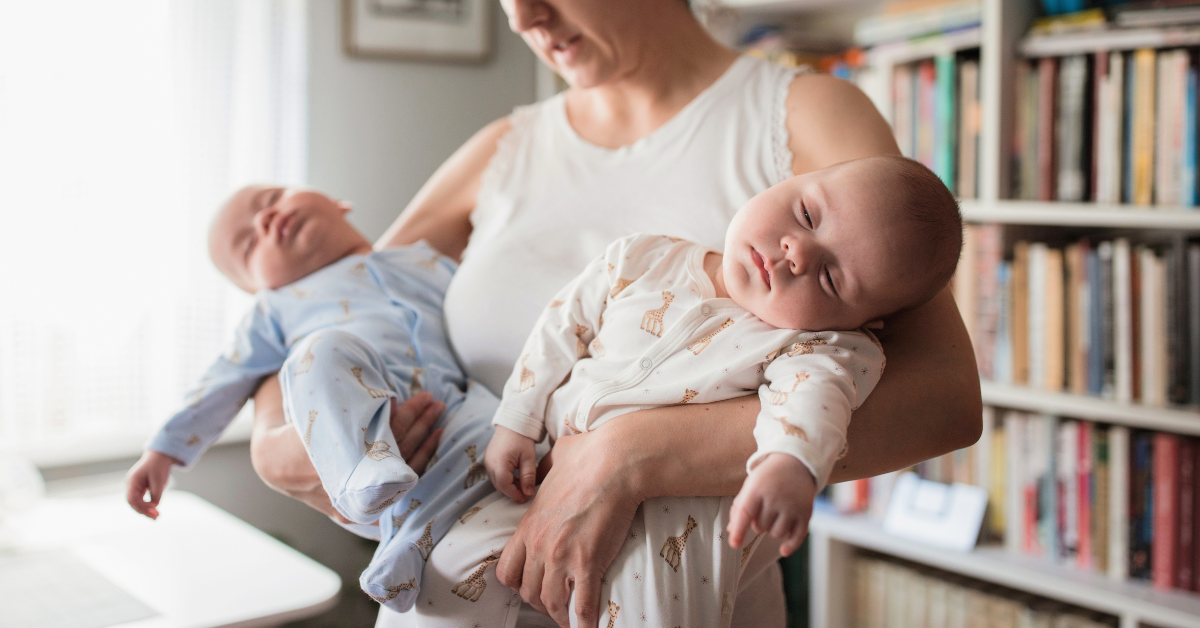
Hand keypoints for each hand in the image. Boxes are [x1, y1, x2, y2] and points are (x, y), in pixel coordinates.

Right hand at [125, 450, 180, 518]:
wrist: (159, 456)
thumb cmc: (158, 465)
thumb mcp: (160, 479)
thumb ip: (156, 493)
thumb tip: (154, 507)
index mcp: (132, 481)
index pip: (131, 499)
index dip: (141, 506)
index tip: (153, 509)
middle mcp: (131, 485)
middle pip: (133, 503)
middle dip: (144, 511)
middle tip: (156, 517)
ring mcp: (134, 487)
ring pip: (136, 502)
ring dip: (145, 510)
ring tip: (156, 516)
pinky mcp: (140, 488)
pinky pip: (141, 499)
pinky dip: (147, 505)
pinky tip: (155, 510)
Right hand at [250, 374, 443, 522]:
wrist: (273, 464)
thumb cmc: (295, 429)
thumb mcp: (313, 409)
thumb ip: (346, 405)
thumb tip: (388, 397)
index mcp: (326, 462)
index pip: (378, 438)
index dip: (404, 416)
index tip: (420, 397)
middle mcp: (339, 487)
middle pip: (391, 454)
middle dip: (418, 424)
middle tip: (434, 402)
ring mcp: (349, 503)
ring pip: (398, 473)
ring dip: (424, 442)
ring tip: (437, 416)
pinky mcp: (357, 511)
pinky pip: (396, 488)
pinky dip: (417, 462)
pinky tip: (432, 442)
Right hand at [484, 425, 537, 501]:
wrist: (512, 424)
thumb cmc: (522, 439)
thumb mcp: (529, 458)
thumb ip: (528, 476)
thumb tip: (529, 493)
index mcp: (499, 462)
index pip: (504, 485)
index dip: (514, 494)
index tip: (525, 498)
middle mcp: (489, 463)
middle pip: (499, 485)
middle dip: (512, 491)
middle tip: (526, 493)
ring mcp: (487, 462)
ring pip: (497, 481)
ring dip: (509, 485)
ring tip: (522, 484)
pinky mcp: (488, 460)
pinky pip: (495, 475)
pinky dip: (505, 479)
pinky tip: (516, 477)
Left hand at [496, 431, 642, 627]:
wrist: (616, 460)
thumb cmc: (589, 455)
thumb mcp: (554, 458)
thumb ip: (543, 468)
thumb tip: (546, 466)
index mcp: (529, 524)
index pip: (507, 570)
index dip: (519, 583)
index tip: (533, 584)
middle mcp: (539, 544)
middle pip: (528, 591)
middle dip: (540, 602)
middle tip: (556, 602)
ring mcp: (562, 555)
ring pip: (550, 602)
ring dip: (560, 614)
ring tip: (571, 617)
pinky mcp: (588, 562)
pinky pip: (582, 605)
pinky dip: (584, 622)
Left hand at [727, 453, 815, 556]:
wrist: (796, 463)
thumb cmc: (768, 477)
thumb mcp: (751, 485)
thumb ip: (740, 507)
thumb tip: (731, 530)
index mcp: (758, 488)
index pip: (746, 512)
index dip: (739, 529)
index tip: (734, 544)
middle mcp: (776, 497)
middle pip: (760, 527)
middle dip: (759, 523)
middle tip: (764, 510)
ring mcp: (792, 505)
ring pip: (776, 534)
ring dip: (772, 530)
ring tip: (775, 516)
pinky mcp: (806, 512)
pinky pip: (797, 536)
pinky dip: (790, 546)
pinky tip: (783, 550)